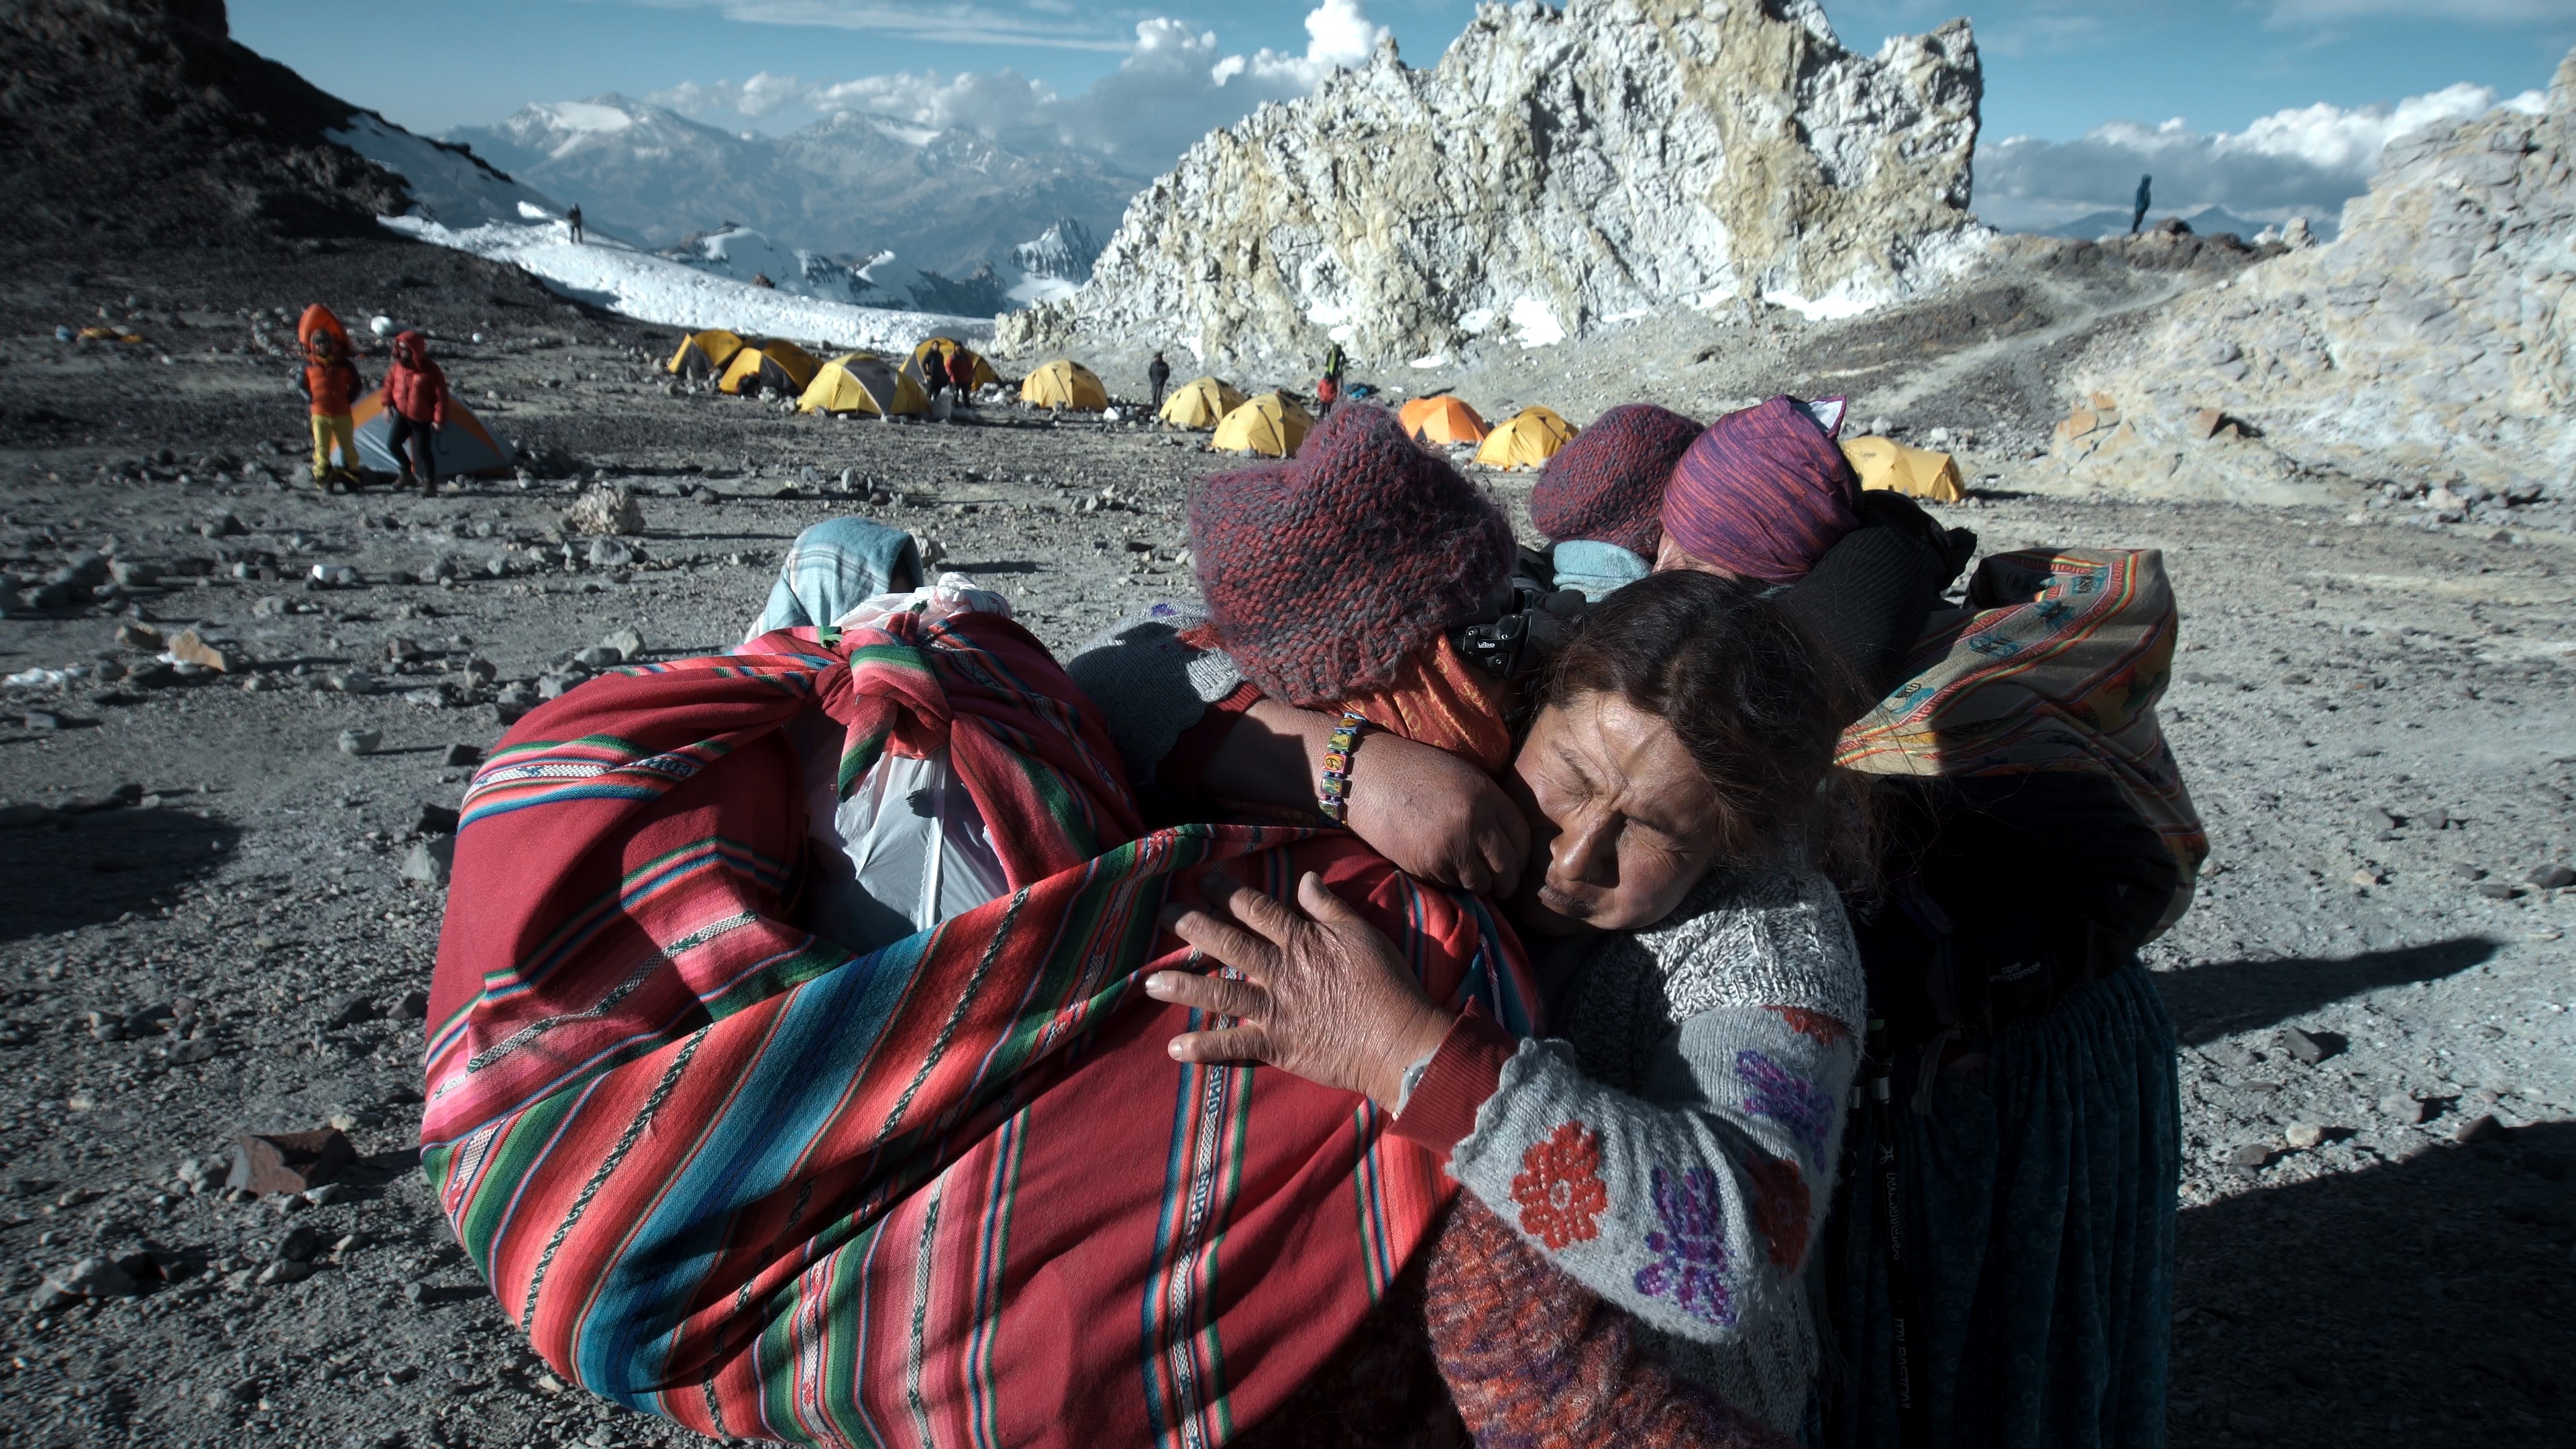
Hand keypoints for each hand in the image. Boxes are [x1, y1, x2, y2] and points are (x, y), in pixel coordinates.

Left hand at [1147, 872, 1456, 1109]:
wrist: (1400, 1041)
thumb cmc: (1388, 985)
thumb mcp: (1363, 934)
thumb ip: (1330, 907)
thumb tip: (1305, 878)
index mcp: (1301, 941)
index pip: (1256, 909)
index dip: (1227, 891)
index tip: (1202, 878)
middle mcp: (1281, 971)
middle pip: (1228, 943)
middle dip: (1192, 926)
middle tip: (1161, 913)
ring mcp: (1275, 1009)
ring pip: (1220, 993)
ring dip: (1183, 986)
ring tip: (1149, 982)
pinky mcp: (1278, 1045)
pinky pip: (1234, 1046)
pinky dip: (1205, 1049)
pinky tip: (1174, 1049)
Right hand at [1344, 731, 1530, 897]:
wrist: (1364, 777)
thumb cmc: (1412, 772)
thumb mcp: (1462, 777)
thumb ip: (1488, 805)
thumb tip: (1508, 841)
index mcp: (1486, 795)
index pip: (1522, 836)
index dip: (1522, 855)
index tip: (1516, 863)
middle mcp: (1474, 822)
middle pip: (1508, 866)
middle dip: (1506, 882)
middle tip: (1501, 886)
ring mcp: (1451, 846)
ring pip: (1479, 882)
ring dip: (1477, 884)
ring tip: (1469, 877)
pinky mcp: (1427, 865)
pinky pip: (1451, 884)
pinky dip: (1450, 882)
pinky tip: (1440, 867)